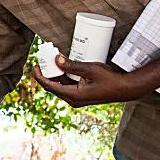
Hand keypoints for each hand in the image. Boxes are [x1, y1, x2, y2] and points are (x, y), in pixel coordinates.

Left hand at [32, 55, 147, 107]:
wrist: (124, 89)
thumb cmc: (109, 80)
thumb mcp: (89, 69)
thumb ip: (72, 65)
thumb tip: (57, 59)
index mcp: (73, 95)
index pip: (49, 87)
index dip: (40, 76)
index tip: (36, 66)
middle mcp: (73, 100)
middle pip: (53, 87)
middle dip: (48, 74)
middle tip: (45, 60)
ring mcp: (77, 98)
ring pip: (60, 86)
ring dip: (56, 75)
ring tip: (55, 61)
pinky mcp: (81, 95)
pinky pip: (68, 86)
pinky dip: (64, 77)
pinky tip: (66, 67)